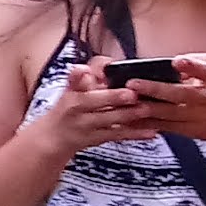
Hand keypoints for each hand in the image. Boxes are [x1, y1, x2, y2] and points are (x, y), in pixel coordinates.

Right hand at [41, 56, 163, 156]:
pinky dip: (135, 134)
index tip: (87, 70)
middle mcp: (76, 108)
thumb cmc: (68, 108)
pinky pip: (118, 135)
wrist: (54, 138)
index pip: (74, 79)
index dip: (80, 74)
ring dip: (128, 115)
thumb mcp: (70, 90)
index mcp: (71, 92)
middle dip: (112, 97)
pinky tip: (151, 132)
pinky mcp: (97, 138)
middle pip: (93, 101)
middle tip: (131, 93)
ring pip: (108, 119)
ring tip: (147, 109)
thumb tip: (90, 66)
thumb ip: (81, 77)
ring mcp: (86, 125)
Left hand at [132, 51, 205, 151]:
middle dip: (155, 89)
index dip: (193, 65)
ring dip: (148, 109)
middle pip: (182, 95)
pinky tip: (134, 118)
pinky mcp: (194, 131)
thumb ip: (200, 61)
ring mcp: (203, 118)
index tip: (177, 62)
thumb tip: (174, 62)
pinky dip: (150, 123)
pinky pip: (169, 127)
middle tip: (133, 84)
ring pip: (171, 114)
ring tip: (129, 103)